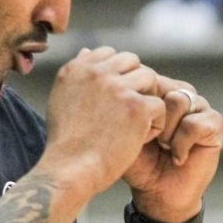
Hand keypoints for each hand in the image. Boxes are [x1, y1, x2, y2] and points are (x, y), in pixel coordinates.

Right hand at [38, 47, 166, 197]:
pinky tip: (139, 139)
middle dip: (137, 83)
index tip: (117, 98)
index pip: (109, 54)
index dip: (119, 74)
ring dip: (147, 100)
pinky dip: (155, 124)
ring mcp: (117, 87)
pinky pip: (159, 105)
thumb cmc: (66, 145)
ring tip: (137, 124)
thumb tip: (87, 51)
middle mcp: (96, 72)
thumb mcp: (62, 100)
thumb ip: (79, 76)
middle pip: (132, 61)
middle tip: (133, 110)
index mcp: (76, 69)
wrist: (70, 171)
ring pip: (150, 78)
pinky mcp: (136, 106)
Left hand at [122, 76, 222, 222]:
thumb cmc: (137, 162)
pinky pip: (195, 122)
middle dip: (151, 117)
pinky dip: (181, 143)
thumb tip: (86, 57)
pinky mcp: (214, 125)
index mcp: (158, 90)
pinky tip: (176, 157)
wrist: (157, 194)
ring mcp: (198, 107)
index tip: (131, 128)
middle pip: (162, 86)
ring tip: (163, 148)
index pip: (148, 77)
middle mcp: (180, 94)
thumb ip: (110, 97)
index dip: (138, 102)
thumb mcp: (120, 129)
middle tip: (149, 141)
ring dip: (166, 131)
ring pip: (179, 100)